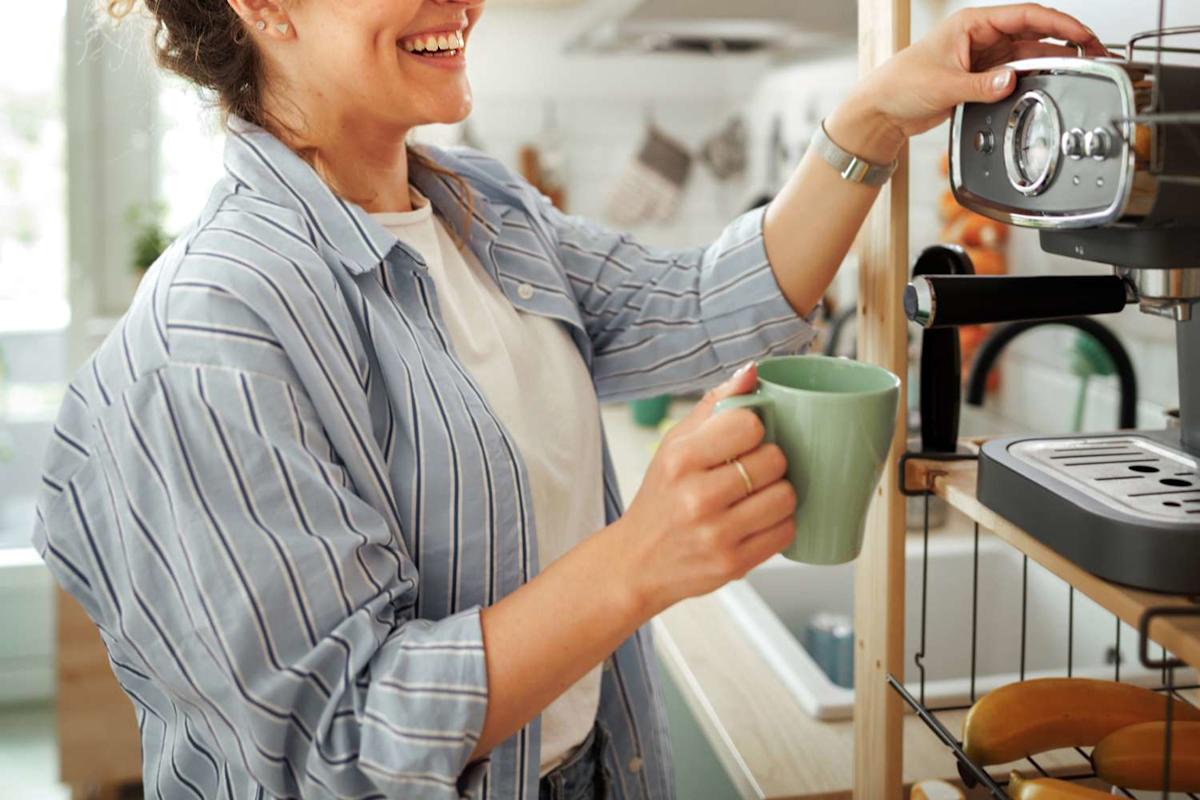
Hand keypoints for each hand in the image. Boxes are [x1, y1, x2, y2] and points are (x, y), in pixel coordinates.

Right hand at [613, 363, 796, 614]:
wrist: (637, 562)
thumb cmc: (661, 497)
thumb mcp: (675, 444)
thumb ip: (714, 404)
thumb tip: (752, 371)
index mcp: (681, 459)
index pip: (750, 424)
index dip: (755, 429)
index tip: (744, 440)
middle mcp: (697, 497)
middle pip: (774, 461)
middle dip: (770, 463)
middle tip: (753, 471)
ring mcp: (716, 533)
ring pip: (786, 497)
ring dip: (780, 494)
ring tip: (758, 496)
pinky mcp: (733, 563)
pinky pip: (786, 533)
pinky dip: (779, 525)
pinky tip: (758, 521)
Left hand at [827, 4, 1106, 162]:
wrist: (881, 111)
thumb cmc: (899, 85)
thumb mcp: (943, 85)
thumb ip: (980, 86)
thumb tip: (1010, 81)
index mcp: (972, 24)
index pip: (1026, 15)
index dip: (1060, 24)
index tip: (1084, 35)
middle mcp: (980, 37)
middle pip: (1033, 34)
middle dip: (1065, 43)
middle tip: (1094, 56)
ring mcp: (982, 57)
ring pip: (1027, 55)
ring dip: (1051, 63)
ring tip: (1079, 72)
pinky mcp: (979, 78)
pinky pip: (1013, 74)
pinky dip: (1031, 79)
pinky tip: (1048, 86)